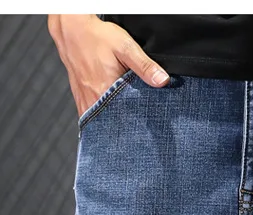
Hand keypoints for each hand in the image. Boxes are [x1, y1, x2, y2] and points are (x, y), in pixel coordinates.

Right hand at [48, 14, 169, 118]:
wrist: (72, 29)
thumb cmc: (97, 37)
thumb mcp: (125, 47)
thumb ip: (144, 65)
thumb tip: (163, 80)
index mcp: (105, 90)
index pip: (127, 117)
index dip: (139, 123)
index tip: (148, 126)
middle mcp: (93, 99)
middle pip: (115, 122)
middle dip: (128, 126)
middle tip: (139, 129)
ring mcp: (85, 100)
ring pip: (103, 121)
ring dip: (114, 124)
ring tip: (126, 125)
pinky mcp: (80, 98)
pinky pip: (92, 115)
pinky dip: (102, 118)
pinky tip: (110, 118)